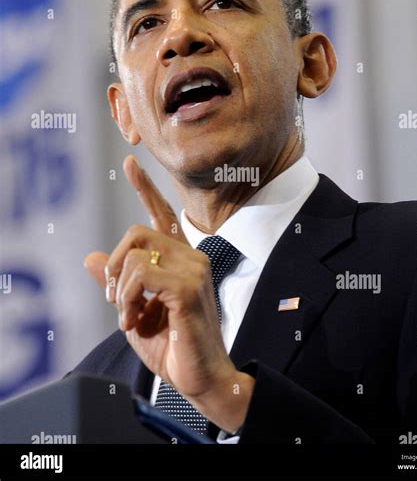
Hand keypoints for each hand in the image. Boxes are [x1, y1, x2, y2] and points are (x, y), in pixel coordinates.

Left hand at [84, 156, 253, 431]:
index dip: (145, 189)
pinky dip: (126, 299)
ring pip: (136, 253)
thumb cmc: (173, 345)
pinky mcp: (189, 286)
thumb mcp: (133, 311)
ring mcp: (194, 269)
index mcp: (181, 260)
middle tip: (114, 298)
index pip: (162, 216)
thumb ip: (116, 282)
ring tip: (128, 318)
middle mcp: (192, 256)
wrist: (200, 378)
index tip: (131, 164)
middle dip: (114, 265)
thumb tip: (90, 257)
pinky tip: (135, 320)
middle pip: (137, 231)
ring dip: (119, 290)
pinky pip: (141, 274)